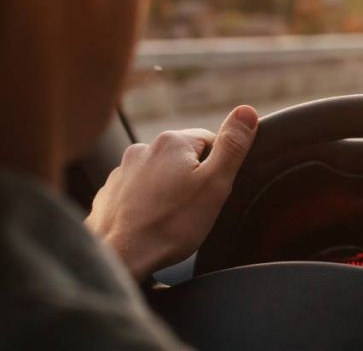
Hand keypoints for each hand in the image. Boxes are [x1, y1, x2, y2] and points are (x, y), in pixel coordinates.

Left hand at [85, 105, 258, 279]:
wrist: (119, 258)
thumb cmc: (171, 225)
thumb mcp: (215, 184)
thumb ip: (232, 146)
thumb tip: (247, 111)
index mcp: (172, 142)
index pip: (210, 141)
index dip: (217, 168)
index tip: (211, 193)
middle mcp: (143, 148)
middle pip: (184, 157)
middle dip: (192, 178)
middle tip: (194, 209)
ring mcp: (121, 171)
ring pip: (159, 174)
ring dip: (168, 190)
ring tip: (171, 219)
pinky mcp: (109, 193)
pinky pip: (137, 191)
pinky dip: (146, 203)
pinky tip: (150, 223)